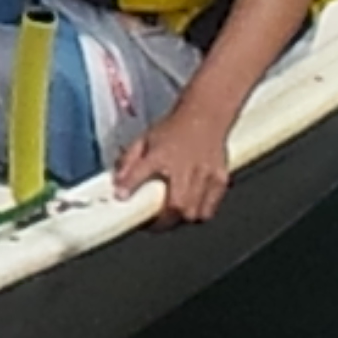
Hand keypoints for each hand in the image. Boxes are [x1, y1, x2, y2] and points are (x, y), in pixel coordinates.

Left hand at [115, 104, 231, 224]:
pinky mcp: (220, 180)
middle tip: (152, 223)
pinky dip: (200, 213)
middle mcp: (184, 167)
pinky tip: (191, 209)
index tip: (122, 198)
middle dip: (162, 222)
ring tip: (171, 218)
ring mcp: (205, 175)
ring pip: (194, 213)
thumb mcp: (144, 140)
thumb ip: (128, 161)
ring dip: (180, 220)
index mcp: (161, 153)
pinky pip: (210, 208)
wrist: (205, 114)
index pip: (141, 171)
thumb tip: (117, 183)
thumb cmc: (174, 128)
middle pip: (176, 206)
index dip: (129, 187)